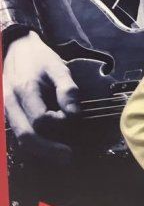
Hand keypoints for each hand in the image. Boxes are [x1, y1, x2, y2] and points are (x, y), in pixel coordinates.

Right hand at [3, 30, 78, 162]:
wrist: (16, 48)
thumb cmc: (38, 58)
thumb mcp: (57, 67)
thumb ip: (67, 89)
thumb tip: (74, 114)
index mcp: (24, 90)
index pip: (40, 119)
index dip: (59, 123)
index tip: (73, 118)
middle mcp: (10, 103)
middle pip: (26, 135)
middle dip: (48, 149)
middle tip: (69, 156)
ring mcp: (5, 110)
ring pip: (19, 138)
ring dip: (40, 150)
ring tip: (61, 156)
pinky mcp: (7, 113)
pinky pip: (18, 132)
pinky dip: (33, 142)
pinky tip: (48, 146)